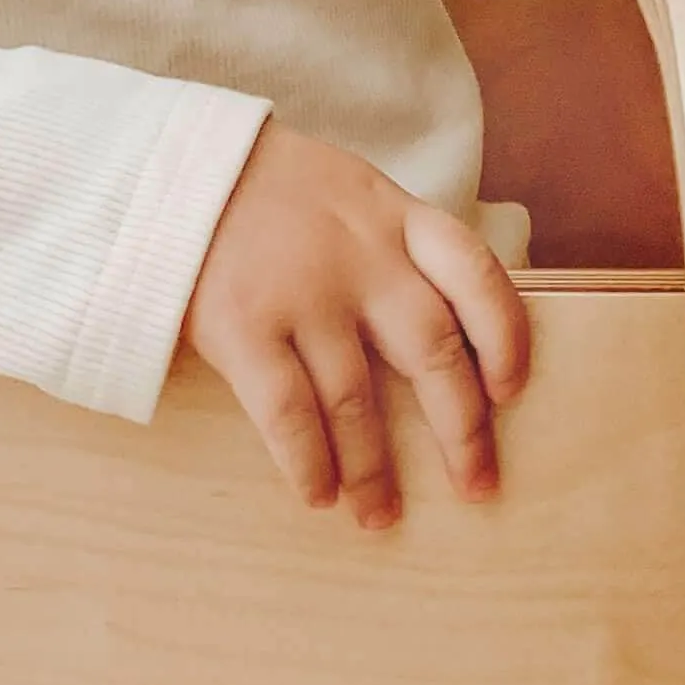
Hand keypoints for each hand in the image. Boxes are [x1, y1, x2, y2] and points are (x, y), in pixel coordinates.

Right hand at [181, 120, 530, 526]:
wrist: (173, 169)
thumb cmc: (274, 193)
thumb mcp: (353, 195)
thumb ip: (400, 247)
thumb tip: (455, 334)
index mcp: (394, 215)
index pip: (476, 272)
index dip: (505, 337)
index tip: (511, 392)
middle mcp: (360, 254)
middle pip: (432, 349)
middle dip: (462, 429)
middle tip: (477, 486)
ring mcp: (301, 291)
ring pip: (358, 398)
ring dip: (374, 469)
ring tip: (380, 515)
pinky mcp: (242, 325)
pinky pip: (289, 413)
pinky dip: (309, 463)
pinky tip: (318, 495)